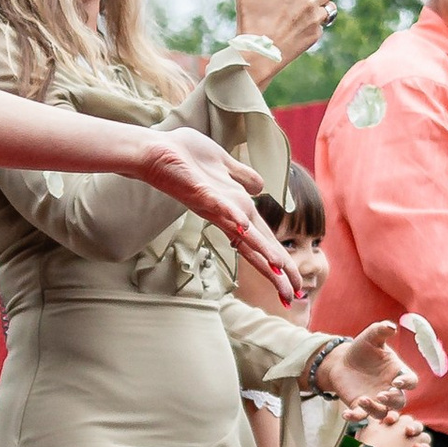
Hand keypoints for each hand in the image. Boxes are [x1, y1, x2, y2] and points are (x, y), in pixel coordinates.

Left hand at [129, 127, 300, 297]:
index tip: (294, 284)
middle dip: (276, 271)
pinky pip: (219, 207)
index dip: (279, 260)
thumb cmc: (185, 157)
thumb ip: (243, 176)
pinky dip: (232, 218)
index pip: (263, 239)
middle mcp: (226, 214)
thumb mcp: (224, 165)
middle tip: (294, 296)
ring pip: (243, 233)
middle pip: (257, 247)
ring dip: (262, 251)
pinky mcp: (199, 194)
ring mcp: (213, 206)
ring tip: (280, 271)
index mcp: (234, 209)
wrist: (153, 150)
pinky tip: (244, 228)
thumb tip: (261, 187)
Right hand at [223, 0, 337, 83]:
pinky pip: (322, 26)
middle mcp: (308, 1)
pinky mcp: (316, 36)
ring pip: (329, 8)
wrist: (257, 57)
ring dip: (321, 7)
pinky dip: (314, 25)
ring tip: (303, 12)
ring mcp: (314, 20)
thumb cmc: (249, 24)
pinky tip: (298, 29)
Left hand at [320, 319, 414, 412]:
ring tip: (363, 400)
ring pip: (382, 413)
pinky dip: (354, 417)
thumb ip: (381, 330)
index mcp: (397, 373)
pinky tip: (346, 414)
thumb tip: (391, 326)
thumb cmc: (362, 349)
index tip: (397, 382)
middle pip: (399, 402)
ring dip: (374, 409)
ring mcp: (376, 400)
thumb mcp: (371, 337)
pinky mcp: (360, 406)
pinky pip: (361, 416)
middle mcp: (390, 390)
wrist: (342, 361)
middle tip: (381, 395)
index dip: (407, 383)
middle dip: (392, 401)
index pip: (411, 381)